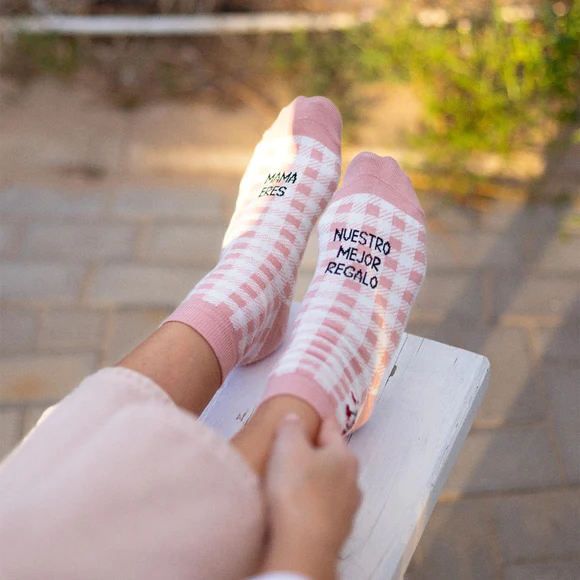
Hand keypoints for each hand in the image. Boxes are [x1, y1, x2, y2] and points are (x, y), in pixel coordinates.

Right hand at [261, 414, 361, 579]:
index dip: (321, 420)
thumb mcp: (288, 447)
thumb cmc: (297, 491)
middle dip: (318, 453)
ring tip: (295, 480)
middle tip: (296, 449)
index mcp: (344, 456)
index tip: (316, 415)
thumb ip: (291, 427)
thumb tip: (295, 418)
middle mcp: (352, 481)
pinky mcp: (337, 532)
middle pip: (333, 458)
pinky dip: (314, 503)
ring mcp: (347, 509)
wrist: (303, 548)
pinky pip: (324, 508)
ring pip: (332, 485)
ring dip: (317, 480)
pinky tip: (299, 506)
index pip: (332, 429)